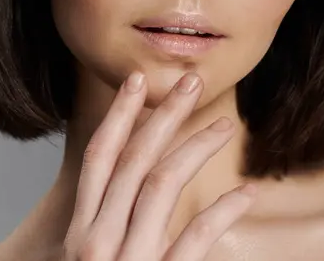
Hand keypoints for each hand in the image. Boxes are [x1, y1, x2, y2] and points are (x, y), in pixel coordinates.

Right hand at [61, 71, 256, 260]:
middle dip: (163, 116)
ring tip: (224, 126)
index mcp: (81, 231)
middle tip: (190, 83)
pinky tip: (243, 195)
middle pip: (134, 161)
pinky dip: (220, 216)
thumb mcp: (86, 258)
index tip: (138, 81)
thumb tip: (129, 177)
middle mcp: (98, 241)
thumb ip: (103, 219)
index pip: (100, 158)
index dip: (119, 116)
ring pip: (163, 187)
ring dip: (196, 149)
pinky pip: (192, 244)